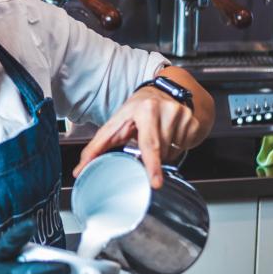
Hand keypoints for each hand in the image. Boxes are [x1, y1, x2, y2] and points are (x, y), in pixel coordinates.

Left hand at [72, 87, 200, 188]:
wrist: (167, 90)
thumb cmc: (138, 109)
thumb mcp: (116, 123)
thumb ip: (97, 147)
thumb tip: (80, 170)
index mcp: (144, 109)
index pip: (148, 143)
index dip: (151, 165)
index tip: (155, 183)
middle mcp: (164, 110)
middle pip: (160, 150)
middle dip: (153, 162)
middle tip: (152, 174)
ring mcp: (181, 115)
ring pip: (171, 153)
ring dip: (161, 154)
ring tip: (155, 137)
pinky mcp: (193, 122)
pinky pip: (183, 147)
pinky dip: (174, 147)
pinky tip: (169, 135)